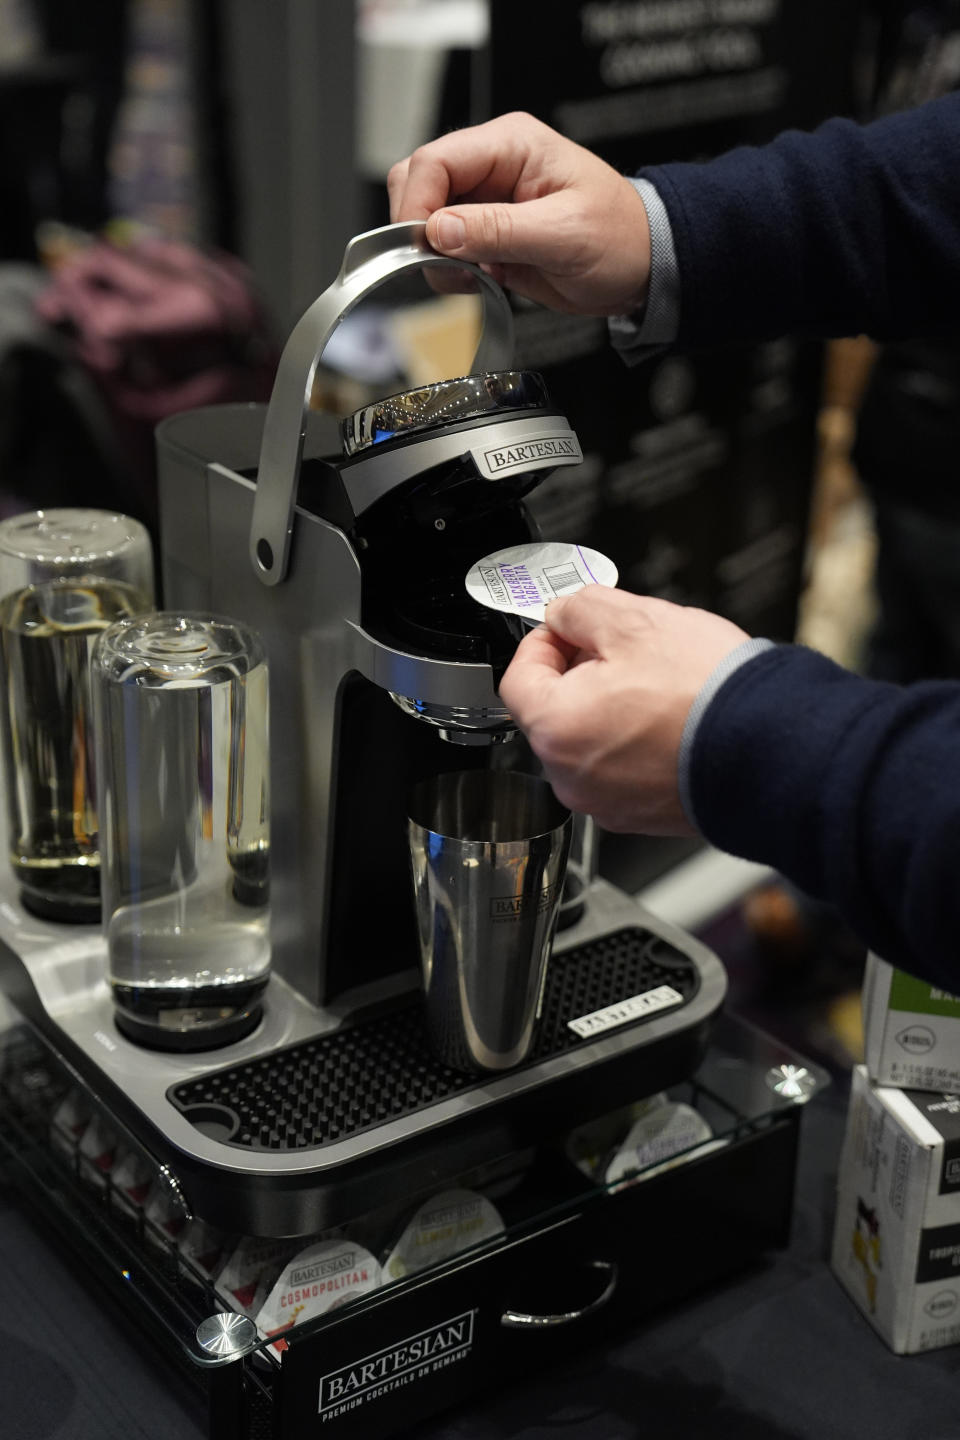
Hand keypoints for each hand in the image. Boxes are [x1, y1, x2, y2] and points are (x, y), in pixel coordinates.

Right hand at [387, 112, 650, 315]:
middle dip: (419, 228)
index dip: (418, 204)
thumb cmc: (620, 238)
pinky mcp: (485, 233)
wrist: (641, 267)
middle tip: (445, 264)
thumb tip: (439, 230)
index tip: (424, 245)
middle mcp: (491, 167)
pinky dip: (449, 269)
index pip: (435, 160)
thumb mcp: (563, 234)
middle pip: (417, 182)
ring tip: (473, 274)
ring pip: (424, 217)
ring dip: (434, 253)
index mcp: (511, 144)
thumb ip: (497, 230)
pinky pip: (443, 247)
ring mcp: (485, 200)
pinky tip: (481, 278)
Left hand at [498, 588, 749, 833]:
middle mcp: (571, 777)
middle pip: (554, 711)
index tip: (566, 626)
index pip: (517, 676)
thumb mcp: (634, 620)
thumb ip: (580, 608)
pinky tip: (673, 718)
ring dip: (611, 707)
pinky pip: (622, 769)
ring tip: (659, 683)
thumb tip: (565, 613)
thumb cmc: (707, 695)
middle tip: (623, 648)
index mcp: (555, 728)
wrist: (774, 751)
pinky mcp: (642, 815)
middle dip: (581, 673)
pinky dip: (637, 742)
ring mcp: (607, 803)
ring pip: (589, 741)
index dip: (542, 640)